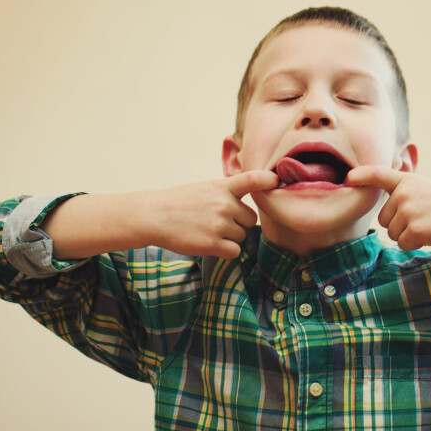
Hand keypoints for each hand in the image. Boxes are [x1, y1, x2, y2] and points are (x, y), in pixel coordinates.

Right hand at [140, 170, 278, 258]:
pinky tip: (210, 243)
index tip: (276, 180)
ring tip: (207, 229)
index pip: (251, 180)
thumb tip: (256, 194)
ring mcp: (219, 224)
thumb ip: (230, 191)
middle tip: (216, 220)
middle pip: (250, 219)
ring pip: (242, 235)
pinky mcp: (212, 243)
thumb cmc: (181, 202)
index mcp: (223, 187)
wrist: (154, 216)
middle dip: (238, 222)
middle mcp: (224, 204)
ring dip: (229, 237)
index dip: (267, 180)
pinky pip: (235, 250)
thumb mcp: (206, 188)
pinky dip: (226, 250)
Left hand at [345, 166, 430, 250]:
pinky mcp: (415, 229)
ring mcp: (408, 210)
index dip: (361, 176)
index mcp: (406, 181)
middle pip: (384, 219)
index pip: (378, 174)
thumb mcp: (425, 189)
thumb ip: (404, 194)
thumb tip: (386, 209)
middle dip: (400, 224)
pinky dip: (416, 244)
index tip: (348, 179)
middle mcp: (403, 193)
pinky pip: (404, 244)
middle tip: (424, 217)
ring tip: (430, 224)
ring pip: (393, 233)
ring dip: (409, 235)